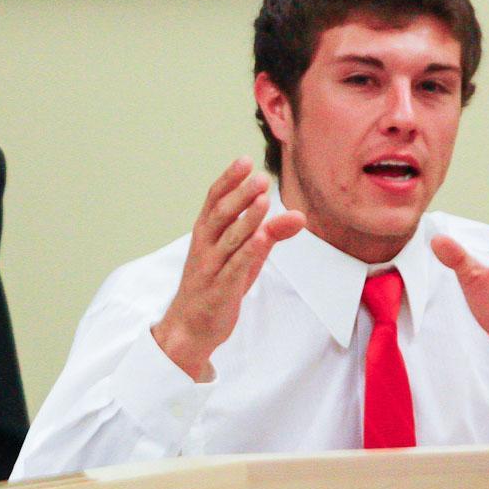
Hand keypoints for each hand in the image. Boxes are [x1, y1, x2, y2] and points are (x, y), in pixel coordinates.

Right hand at [152, 157, 304, 380]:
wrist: (190, 328)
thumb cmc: (217, 286)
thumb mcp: (245, 257)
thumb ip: (269, 234)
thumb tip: (297, 216)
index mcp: (205, 234)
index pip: (214, 200)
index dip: (229, 180)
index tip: (245, 161)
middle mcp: (204, 248)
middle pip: (220, 215)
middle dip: (240, 195)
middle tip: (260, 177)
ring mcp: (210, 269)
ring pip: (228, 240)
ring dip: (246, 219)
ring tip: (263, 200)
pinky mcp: (220, 291)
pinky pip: (234, 268)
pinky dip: (247, 252)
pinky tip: (261, 237)